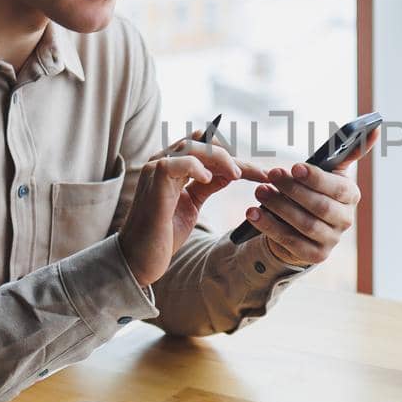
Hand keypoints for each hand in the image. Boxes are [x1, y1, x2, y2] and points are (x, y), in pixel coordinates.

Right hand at [119, 129, 271, 286]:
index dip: (234, 157)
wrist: (140, 259)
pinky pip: (177, 161)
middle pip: (203, 142)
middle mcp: (163, 162)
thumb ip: (208, 185)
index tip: (261, 173)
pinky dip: (196, 166)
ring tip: (236, 174)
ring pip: (192, 145)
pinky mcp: (153, 180)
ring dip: (220, 158)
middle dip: (232, 156)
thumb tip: (230, 171)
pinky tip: (207, 179)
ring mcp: (156, 168)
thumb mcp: (192, 204)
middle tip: (256, 174)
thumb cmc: (163, 234)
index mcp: (173, 166)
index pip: (207, 148)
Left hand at [243, 128, 378, 267]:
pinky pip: (290, 241)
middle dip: (293, 190)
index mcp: (350, 195)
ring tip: (259, 192)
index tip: (295, 167)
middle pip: (320, 207)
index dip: (316, 178)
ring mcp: (331, 240)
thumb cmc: (314, 190)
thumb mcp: (329, 171)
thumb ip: (348, 150)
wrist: (303, 224)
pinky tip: (253, 214)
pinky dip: (269, 226)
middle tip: (272, 175)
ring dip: (279, 207)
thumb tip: (376, 128)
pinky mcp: (314, 255)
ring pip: (304, 225)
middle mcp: (345, 219)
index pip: (337, 188)